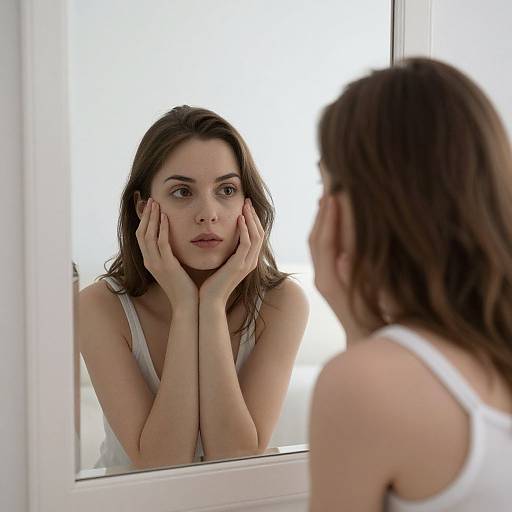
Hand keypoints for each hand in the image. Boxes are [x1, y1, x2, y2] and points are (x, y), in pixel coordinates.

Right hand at [136, 197, 197, 307]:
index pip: (142, 237)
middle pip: (141, 233)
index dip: (144, 221)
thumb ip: (171, 256)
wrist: (187, 305)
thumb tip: (173, 244)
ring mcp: (156, 264)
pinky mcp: (167, 266)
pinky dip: (162, 228)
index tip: (150, 207)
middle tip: (151, 200)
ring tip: (156, 204)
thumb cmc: (184, 288)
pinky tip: (166, 217)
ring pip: (148, 235)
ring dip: (152, 218)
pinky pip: (162, 243)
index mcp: (150, 262)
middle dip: (146, 216)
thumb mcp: (174, 269)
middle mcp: (149, 262)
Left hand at [199, 198, 263, 305]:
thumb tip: (221, 238)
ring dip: (250, 219)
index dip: (252, 220)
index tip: (245, 206)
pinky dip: (245, 230)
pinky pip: (247, 243)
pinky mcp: (240, 265)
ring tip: (244, 205)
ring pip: (256, 236)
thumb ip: (225, 252)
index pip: (256, 236)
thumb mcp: (221, 264)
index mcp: (248, 261)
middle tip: (247, 200)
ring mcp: (247, 264)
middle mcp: (251, 262)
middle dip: (253, 215)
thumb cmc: (211, 284)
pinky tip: (239, 219)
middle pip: (259, 233)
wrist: (209, 301)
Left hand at [308, 194, 359, 334]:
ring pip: (318, 242)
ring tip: (328, 194)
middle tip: (326, 185)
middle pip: (317, 238)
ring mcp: (325, 277)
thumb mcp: (367, 305)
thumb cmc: (373, 326)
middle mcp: (323, 277)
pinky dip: (328, 229)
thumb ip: (353, 280)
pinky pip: (325, 248)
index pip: (326, 242)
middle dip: (323, 212)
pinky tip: (334, 216)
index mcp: (330, 281)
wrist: (364, 342)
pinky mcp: (329, 278)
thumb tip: (343, 258)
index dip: (329, 218)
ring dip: (323, 218)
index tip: (333, 194)